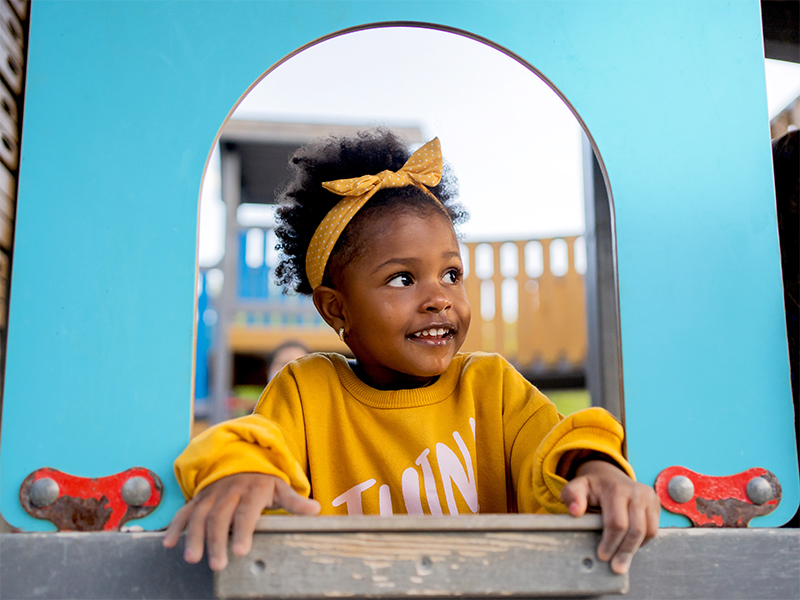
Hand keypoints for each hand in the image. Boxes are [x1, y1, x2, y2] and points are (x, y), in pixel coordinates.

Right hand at [162, 473, 320, 570]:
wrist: (241, 460)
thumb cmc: (264, 481)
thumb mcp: (281, 487)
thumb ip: (295, 501)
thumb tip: (316, 509)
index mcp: (252, 489)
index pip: (247, 511)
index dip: (243, 530)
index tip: (241, 551)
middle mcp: (229, 490)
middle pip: (220, 517)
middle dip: (217, 541)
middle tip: (218, 564)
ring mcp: (212, 494)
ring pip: (199, 515)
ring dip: (194, 536)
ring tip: (193, 558)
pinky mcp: (199, 499)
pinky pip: (185, 511)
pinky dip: (175, 526)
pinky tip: (169, 543)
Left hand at [561, 460, 659, 574]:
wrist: (608, 475)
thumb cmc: (591, 487)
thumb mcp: (576, 487)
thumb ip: (572, 496)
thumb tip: (575, 512)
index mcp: (615, 489)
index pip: (617, 523)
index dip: (610, 542)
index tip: (602, 556)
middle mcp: (636, 491)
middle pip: (635, 530)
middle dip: (625, 551)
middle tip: (617, 567)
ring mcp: (649, 496)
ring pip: (648, 531)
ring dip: (635, 548)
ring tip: (623, 558)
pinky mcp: (656, 503)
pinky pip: (654, 528)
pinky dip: (643, 540)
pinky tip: (630, 544)